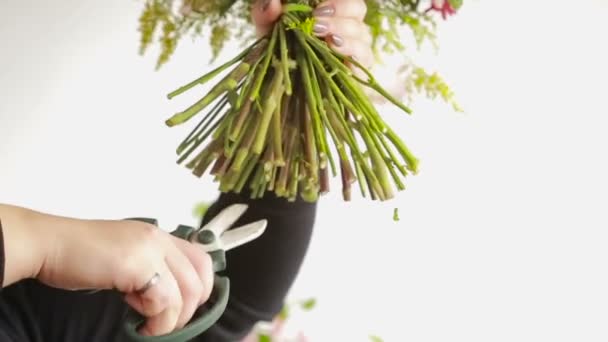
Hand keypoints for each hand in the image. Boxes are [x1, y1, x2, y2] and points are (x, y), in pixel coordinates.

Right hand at [0, 204, 213, 336]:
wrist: (48, 244)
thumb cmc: (79, 255)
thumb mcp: (126, 256)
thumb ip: (150, 268)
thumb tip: (168, 301)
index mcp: (159, 235)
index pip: (202, 259)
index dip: (202, 288)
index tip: (182, 308)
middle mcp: (159, 238)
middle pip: (200, 277)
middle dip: (190, 309)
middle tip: (166, 324)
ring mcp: (150, 249)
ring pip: (186, 293)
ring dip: (172, 319)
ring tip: (151, 327)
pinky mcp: (138, 264)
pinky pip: (164, 301)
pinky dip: (157, 321)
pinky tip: (139, 323)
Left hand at [252, 0, 373, 68]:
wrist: (280, 98)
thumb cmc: (277, 61)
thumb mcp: (266, 35)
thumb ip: (264, 14)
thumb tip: (273, 2)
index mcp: (328, 16)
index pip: (345, 0)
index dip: (337, 0)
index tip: (315, 7)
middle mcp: (344, 31)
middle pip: (358, 10)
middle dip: (341, 10)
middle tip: (317, 21)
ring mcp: (353, 53)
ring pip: (363, 33)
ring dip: (345, 31)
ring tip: (326, 38)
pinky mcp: (357, 76)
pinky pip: (364, 60)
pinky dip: (352, 51)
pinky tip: (335, 48)